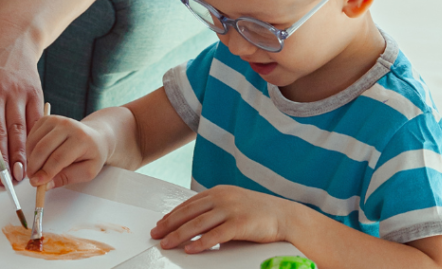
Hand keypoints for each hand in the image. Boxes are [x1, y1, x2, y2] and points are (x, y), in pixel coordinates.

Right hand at [27, 114, 108, 187]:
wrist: (95, 136)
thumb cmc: (92, 155)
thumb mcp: (87, 172)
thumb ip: (66, 178)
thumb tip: (46, 185)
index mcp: (81, 139)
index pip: (58, 157)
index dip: (46, 172)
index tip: (37, 184)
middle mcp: (67, 125)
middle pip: (43, 148)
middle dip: (34, 166)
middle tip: (32, 180)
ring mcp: (56, 120)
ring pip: (35, 141)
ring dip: (30, 159)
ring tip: (34, 170)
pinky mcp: (47, 119)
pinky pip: (32, 135)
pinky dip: (29, 149)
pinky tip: (35, 158)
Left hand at [151, 185, 292, 252]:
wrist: (284, 215)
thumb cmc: (258, 212)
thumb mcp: (232, 204)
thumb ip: (215, 211)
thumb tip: (194, 224)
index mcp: (217, 192)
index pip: (189, 204)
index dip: (172, 215)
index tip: (160, 224)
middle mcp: (221, 198)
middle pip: (189, 213)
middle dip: (170, 224)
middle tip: (156, 234)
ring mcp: (230, 210)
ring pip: (198, 224)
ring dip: (179, 235)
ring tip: (167, 244)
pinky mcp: (240, 224)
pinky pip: (216, 235)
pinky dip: (201, 243)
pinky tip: (190, 249)